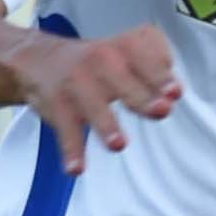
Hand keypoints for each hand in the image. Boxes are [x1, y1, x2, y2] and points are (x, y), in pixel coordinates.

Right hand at [3, 22, 180, 173]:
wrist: (40, 59)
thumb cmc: (99, 61)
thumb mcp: (128, 51)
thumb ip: (156, 66)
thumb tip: (173, 93)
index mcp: (125, 47)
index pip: (145, 56)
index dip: (160, 74)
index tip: (175, 92)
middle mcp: (100, 60)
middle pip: (121, 79)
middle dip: (142, 97)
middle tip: (160, 110)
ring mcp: (76, 82)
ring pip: (92, 104)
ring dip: (106, 124)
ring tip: (118, 144)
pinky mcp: (56, 105)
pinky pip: (65, 129)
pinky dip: (71, 149)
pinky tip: (76, 169)